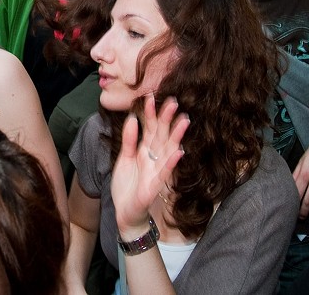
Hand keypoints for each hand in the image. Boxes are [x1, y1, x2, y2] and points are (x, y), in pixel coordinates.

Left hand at [111, 95, 188, 238]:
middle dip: (166, 118)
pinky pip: (165, 173)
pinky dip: (171, 163)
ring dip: (176, 136)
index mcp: (145, 150)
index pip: (149, 128)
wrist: (124, 211)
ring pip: (168, 150)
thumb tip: (131, 118)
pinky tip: (178, 152)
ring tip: (184, 121)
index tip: (151, 97)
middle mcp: (153, 158)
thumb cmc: (127, 185)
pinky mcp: (155, 186)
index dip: (150, 114)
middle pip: (161, 135)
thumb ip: (128, 140)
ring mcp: (156, 171)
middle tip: (172, 101)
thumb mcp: (124, 159)